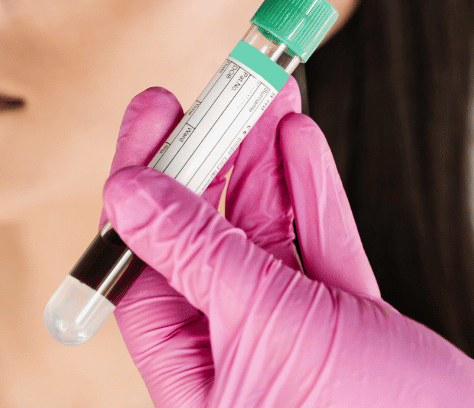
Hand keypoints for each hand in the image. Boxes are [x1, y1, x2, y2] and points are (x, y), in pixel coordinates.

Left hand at [103, 83, 473, 406]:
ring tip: (264, 95)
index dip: (146, 185)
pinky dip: (309, 191)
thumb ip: (197, 254)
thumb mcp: (267, 321)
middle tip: (214, 95)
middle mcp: (237, 362)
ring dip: (265, 162)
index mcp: (196, 386)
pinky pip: (316, 244)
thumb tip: (128, 193)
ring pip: (265, 235)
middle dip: (216, 161)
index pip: (144, 270)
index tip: (154, 115)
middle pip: (207, 243)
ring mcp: (294, 340)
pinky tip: (298, 139)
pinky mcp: (345, 323)